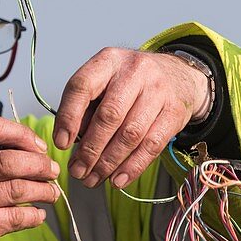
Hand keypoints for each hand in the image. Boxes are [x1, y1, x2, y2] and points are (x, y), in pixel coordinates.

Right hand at [0, 116, 59, 240]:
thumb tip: (32, 147)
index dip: (21, 134)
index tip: (39, 147)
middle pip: (8, 161)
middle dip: (39, 165)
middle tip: (52, 171)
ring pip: (16, 189)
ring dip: (42, 190)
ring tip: (51, 193)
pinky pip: (15, 217)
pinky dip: (34, 215)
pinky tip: (38, 214)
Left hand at [54, 48, 210, 188]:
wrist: (179, 75)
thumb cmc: (131, 83)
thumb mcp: (105, 82)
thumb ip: (86, 107)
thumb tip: (70, 142)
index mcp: (109, 60)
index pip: (82, 86)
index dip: (69, 117)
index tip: (61, 144)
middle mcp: (135, 71)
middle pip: (109, 115)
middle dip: (90, 149)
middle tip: (78, 171)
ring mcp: (158, 91)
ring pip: (130, 134)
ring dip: (109, 162)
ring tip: (94, 178)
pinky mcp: (175, 112)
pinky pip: (152, 145)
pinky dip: (132, 167)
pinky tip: (118, 179)